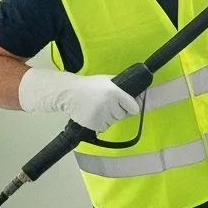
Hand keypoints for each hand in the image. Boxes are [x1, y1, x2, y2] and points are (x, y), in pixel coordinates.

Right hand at [18, 63, 138, 133]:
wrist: (69, 93)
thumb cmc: (89, 86)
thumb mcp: (107, 81)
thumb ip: (122, 88)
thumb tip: (139, 94)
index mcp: (115, 92)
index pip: (134, 107)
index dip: (131, 107)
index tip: (129, 106)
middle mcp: (110, 104)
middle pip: (123, 115)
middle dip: (118, 111)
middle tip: (106, 104)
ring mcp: (102, 115)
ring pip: (113, 121)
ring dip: (109, 117)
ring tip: (98, 108)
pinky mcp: (94, 124)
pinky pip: (104, 127)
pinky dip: (100, 123)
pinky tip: (93, 114)